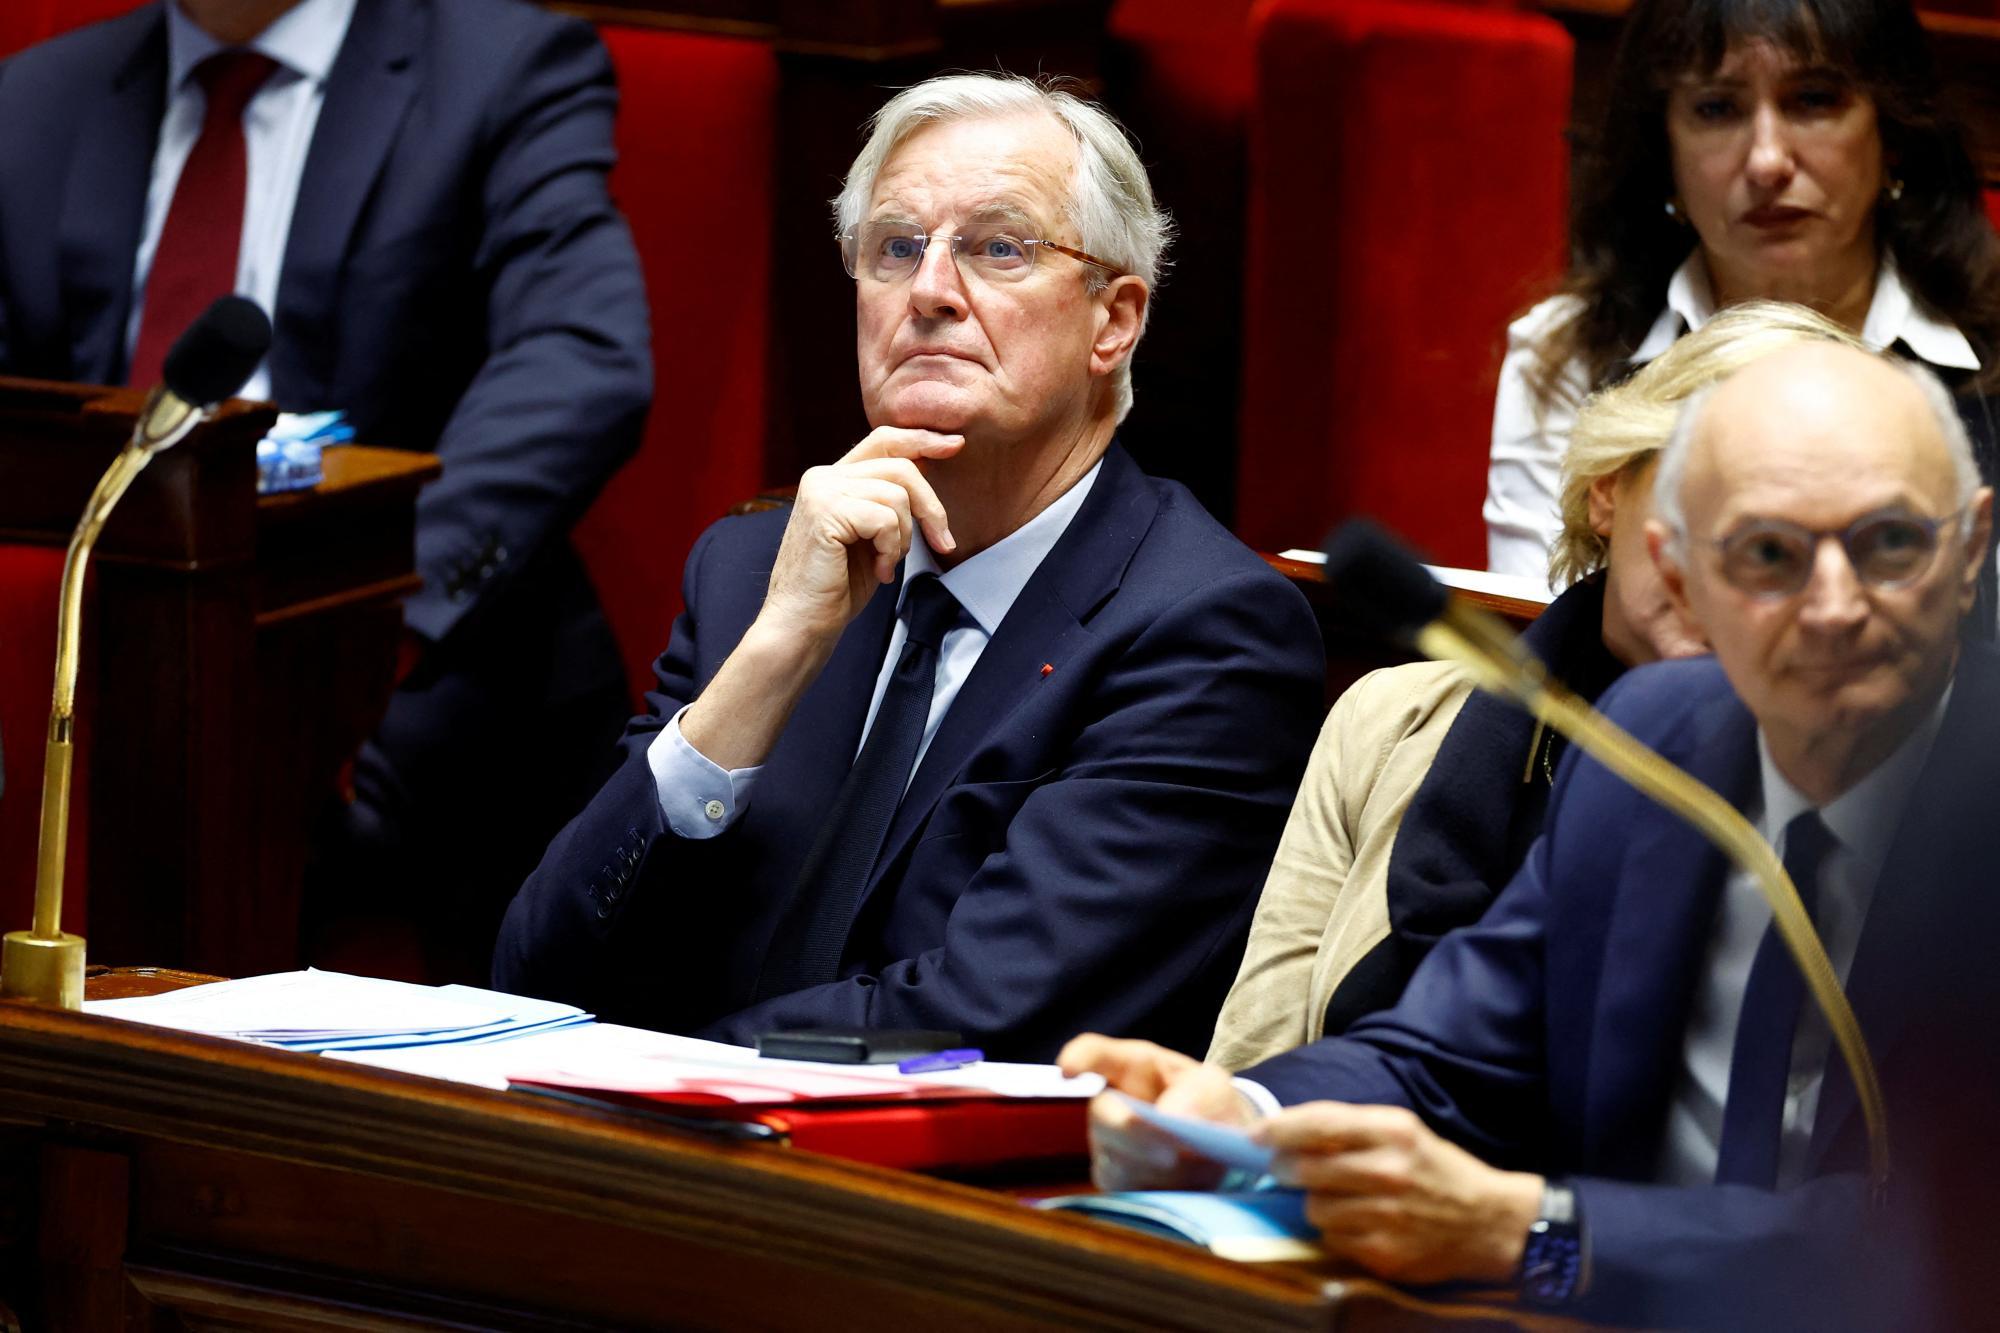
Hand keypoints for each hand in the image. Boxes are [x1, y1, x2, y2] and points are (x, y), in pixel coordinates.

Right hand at [680, 428, 960, 770]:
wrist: (802, 623)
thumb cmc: (837, 587)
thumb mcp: (872, 535)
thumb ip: (890, 502)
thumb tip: (930, 468)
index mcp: (833, 478)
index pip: (884, 440)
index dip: (922, 439)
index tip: (956, 444)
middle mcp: (823, 476)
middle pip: (901, 466)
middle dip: (931, 505)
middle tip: (944, 542)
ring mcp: (821, 491)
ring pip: (897, 495)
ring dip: (904, 537)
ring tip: (887, 563)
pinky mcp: (825, 512)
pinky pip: (885, 519)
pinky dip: (891, 549)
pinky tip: (879, 571)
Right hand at [1058, 1034, 1256, 1192]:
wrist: (1220, 1147)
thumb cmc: (1209, 1105)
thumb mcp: (1215, 1087)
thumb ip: (1201, 1096)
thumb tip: (1174, 1120)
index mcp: (1131, 1066)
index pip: (1094, 1054)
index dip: (1078, 1059)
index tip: (1069, 1070)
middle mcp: (1111, 1104)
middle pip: (1103, 1115)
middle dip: (1133, 1132)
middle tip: (1171, 1153)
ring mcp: (1107, 1144)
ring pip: (1118, 1160)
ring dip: (1159, 1167)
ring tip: (1196, 1165)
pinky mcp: (1116, 1180)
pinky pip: (1129, 1191)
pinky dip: (1161, 1189)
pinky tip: (1185, 1184)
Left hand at [1255, 1101, 1542, 1285]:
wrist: (1488, 1222)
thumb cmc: (1436, 1170)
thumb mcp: (1402, 1132)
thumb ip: (1349, 1130)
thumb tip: (1285, 1136)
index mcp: (1393, 1130)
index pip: (1318, 1123)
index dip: (1279, 1129)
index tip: (1255, 1135)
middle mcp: (1389, 1170)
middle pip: (1306, 1169)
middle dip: (1289, 1169)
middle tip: (1289, 1170)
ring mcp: (1386, 1215)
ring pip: (1315, 1208)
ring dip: (1318, 1203)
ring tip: (1342, 1199)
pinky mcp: (1384, 1253)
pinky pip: (1332, 1239)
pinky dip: (1337, 1232)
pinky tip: (1360, 1224)